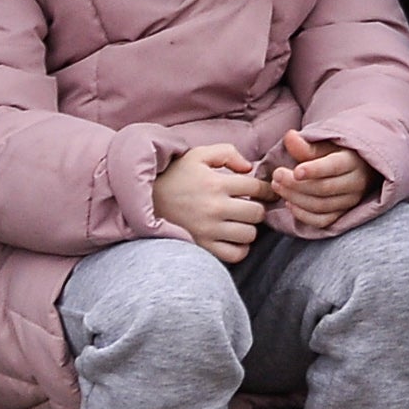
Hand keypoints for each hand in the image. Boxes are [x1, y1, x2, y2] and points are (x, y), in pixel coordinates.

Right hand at [154, 142, 269, 264]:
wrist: (143, 200)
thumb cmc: (174, 175)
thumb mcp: (198, 155)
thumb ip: (227, 153)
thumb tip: (248, 168)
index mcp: (217, 183)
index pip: (257, 188)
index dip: (266, 189)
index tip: (265, 192)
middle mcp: (215, 208)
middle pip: (257, 213)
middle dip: (258, 208)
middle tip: (250, 206)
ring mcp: (208, 230)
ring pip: (249, 235)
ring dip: (249, 228)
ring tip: (240, 222)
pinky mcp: (201, 246)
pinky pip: (234, 255)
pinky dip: (240, 248)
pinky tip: (233, 238)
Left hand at [266, 128, 376, 236]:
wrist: (355, 168)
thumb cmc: (336, 153)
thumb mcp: (325, 144)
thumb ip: (306, 145)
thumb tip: (290, 137)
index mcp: (353, 161)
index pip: (334, 167)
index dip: (314, 170)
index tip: (295, 171)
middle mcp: (355, 182)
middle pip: (324, 188)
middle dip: (296, 184)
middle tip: (276, 176)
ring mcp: (349, 201)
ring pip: (320, 205)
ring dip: (295, 198)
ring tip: (277, 187)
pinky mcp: (341, 214)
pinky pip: (321, 221)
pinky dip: (303, 215)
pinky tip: (289, 203)